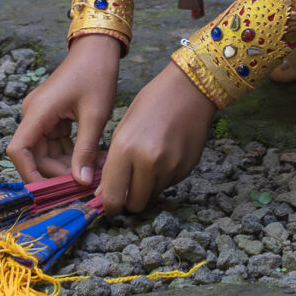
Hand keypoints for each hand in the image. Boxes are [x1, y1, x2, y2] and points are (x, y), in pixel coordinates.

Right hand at [7, 33, 119, 185]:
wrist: (98, 49)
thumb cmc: (96, 75)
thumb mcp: (94, 115)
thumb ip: (85, 150)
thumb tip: (81, 183)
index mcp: (38, 111)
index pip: (18, 150)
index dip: (29, 173)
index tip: (48, 191)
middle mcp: (33, 114)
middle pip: (35, 155)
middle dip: (58, 172)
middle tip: (86, 182)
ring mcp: (41, 115)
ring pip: (47, 152)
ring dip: (68, 164)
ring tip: (95, 170)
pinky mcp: (51, 116)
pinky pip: (55, 143)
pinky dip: (71, 153)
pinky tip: (92, 159)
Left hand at [97, 62, 214, 215]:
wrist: (190, 89)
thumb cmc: (152, 102)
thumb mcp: (124, 128)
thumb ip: (113, 163)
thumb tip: (104, 193)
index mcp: (126, 148)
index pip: (113, 197)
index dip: (110, 206)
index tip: (110, 204)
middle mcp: (148, 162)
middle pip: (135, 205)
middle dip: (129, 201)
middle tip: (128, 188)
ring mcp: (170, 167)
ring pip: (152, 196)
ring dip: (147, 189)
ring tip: (148, 164)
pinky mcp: (186, 168)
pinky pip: (168, 185)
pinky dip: (163, 178)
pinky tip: (165, 155)